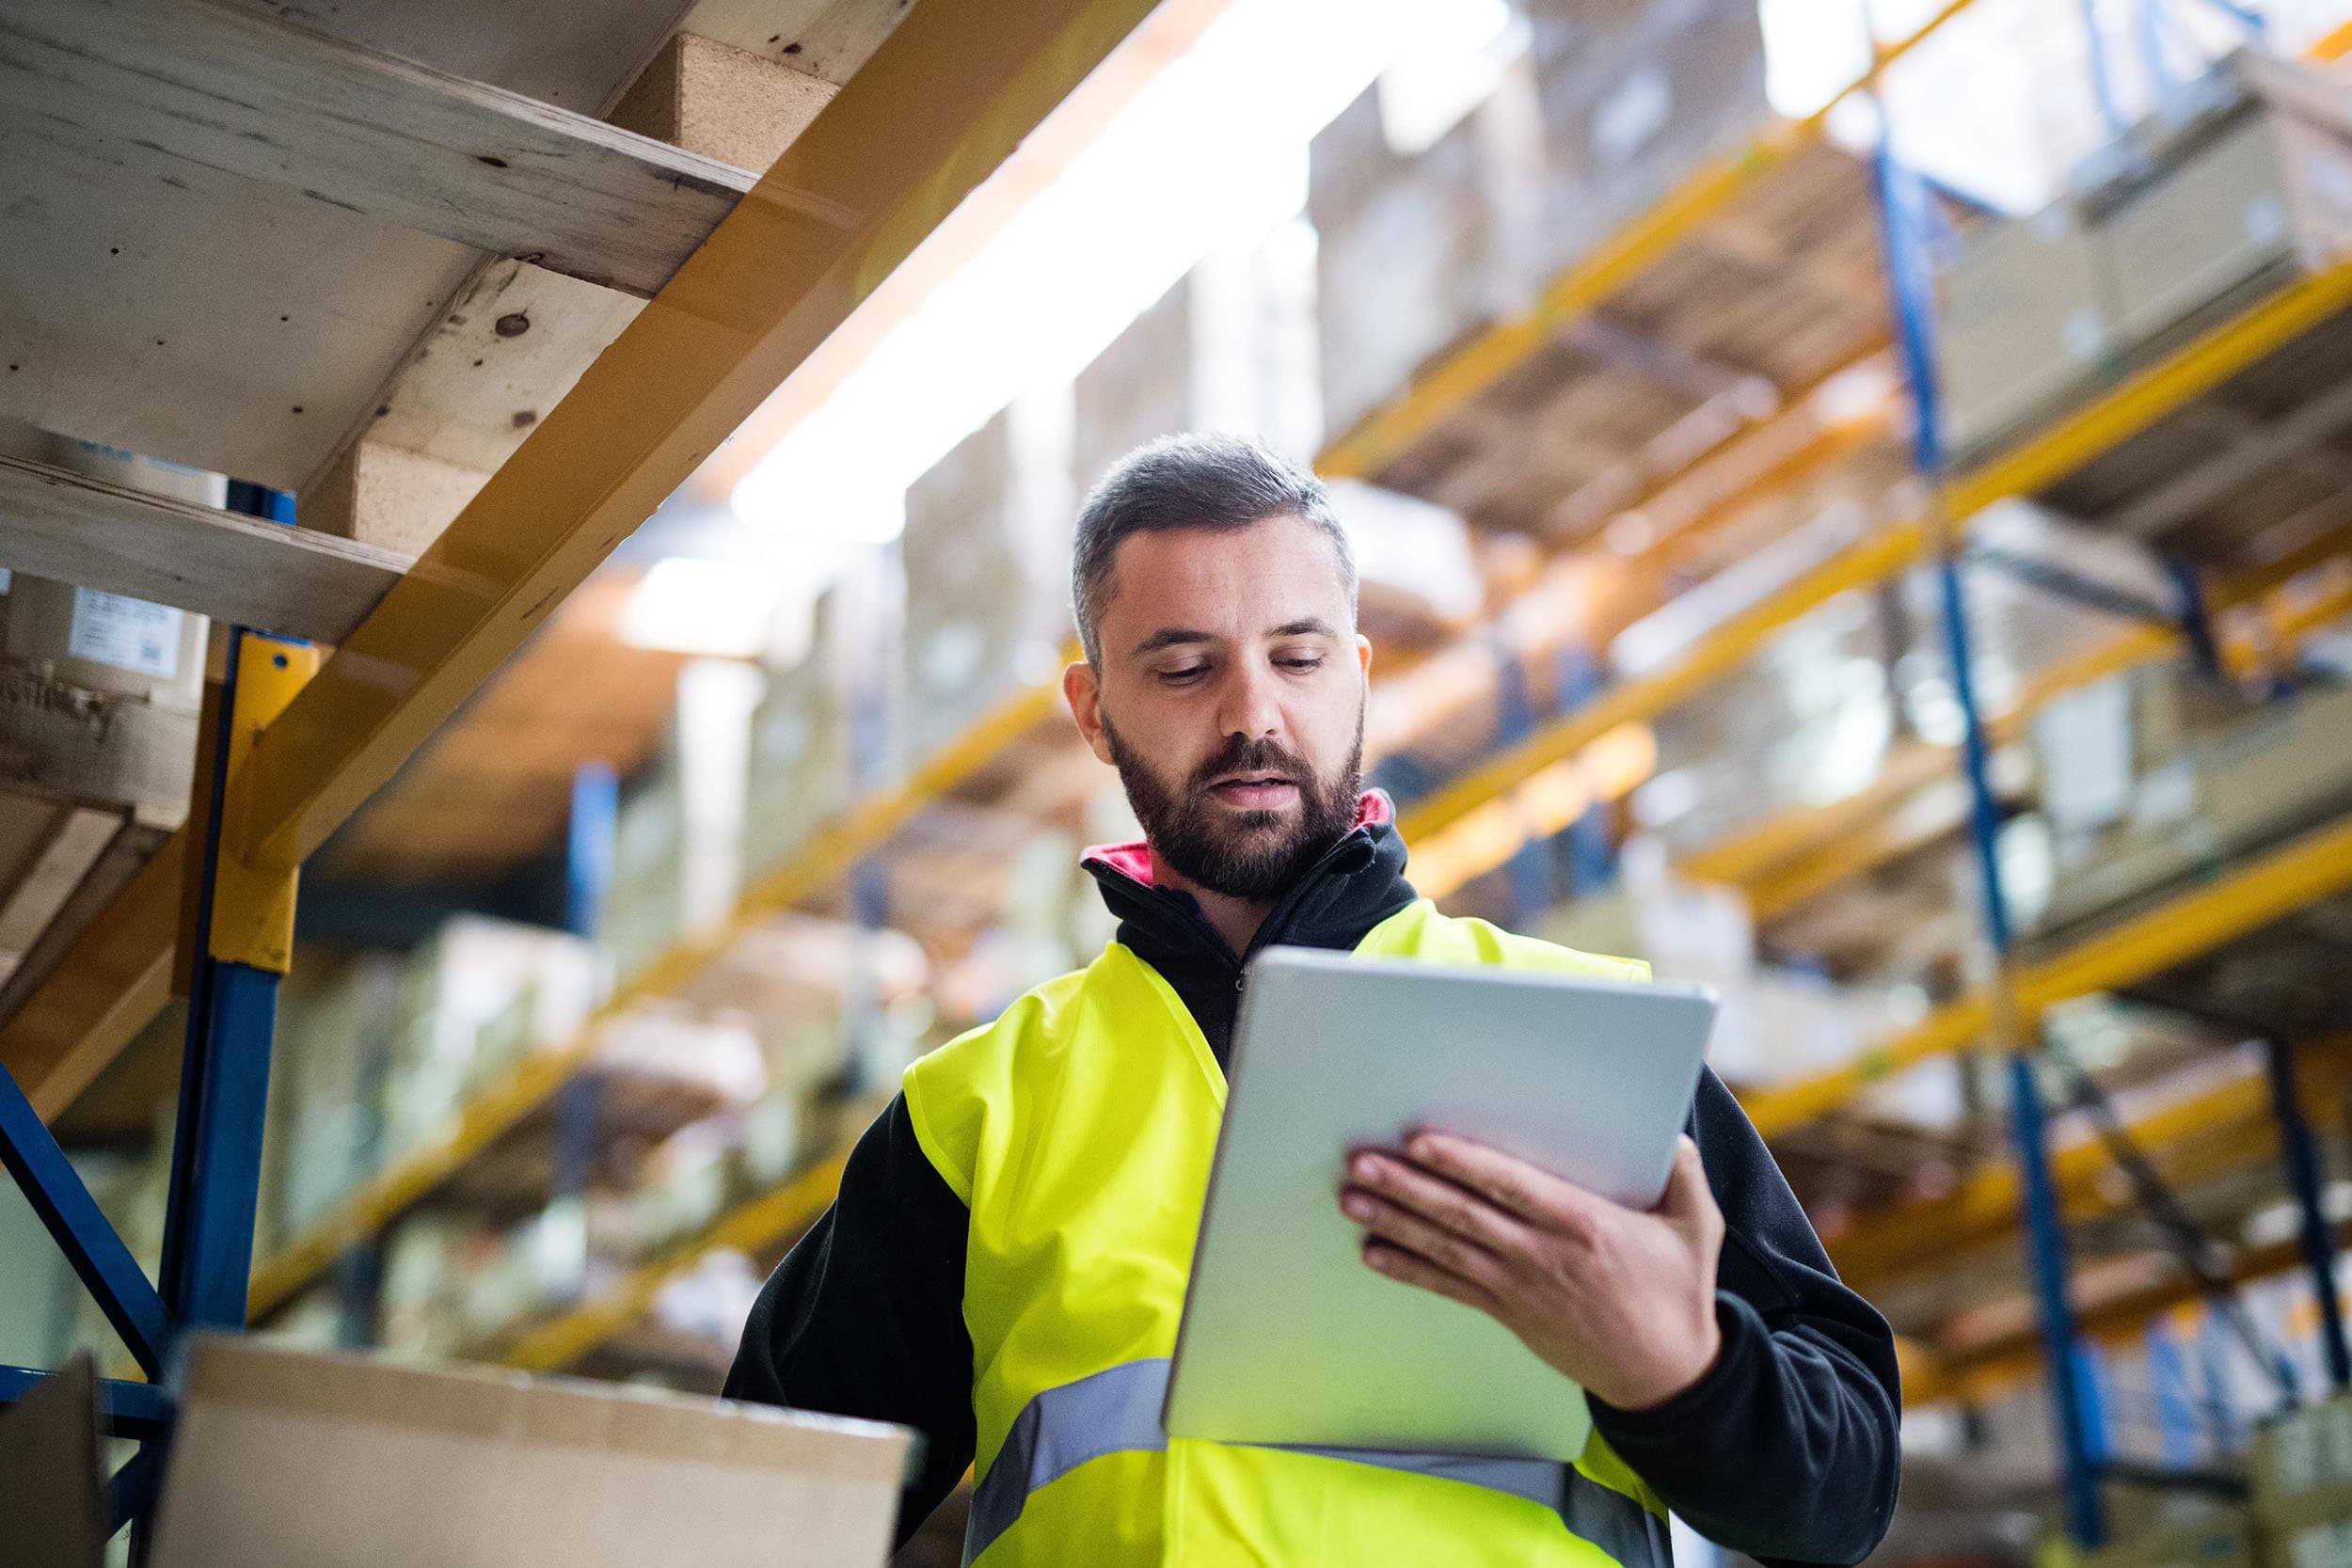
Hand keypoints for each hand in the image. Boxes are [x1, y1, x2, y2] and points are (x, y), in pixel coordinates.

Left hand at [1340, 1132, 1724, 1410]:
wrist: (1665, 1376)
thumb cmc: (1677, 1296)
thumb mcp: (1698, 1228)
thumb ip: (1684, 1174)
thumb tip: (1673, 1132)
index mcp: (1582, 1224)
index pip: (1509, 1186)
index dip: (1463, 1163)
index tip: (1421, 1142)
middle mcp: (1540, 1254)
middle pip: (1462, 1214)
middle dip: (1407, 1187)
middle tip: (1360, 1162)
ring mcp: (1519, 1287)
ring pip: (1446, 1247)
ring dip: (1396, 1222)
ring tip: (1352, 1198)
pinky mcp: (1509, 1312)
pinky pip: (1450, 1288)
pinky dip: (1410, 1271)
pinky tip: (1373, 1254)